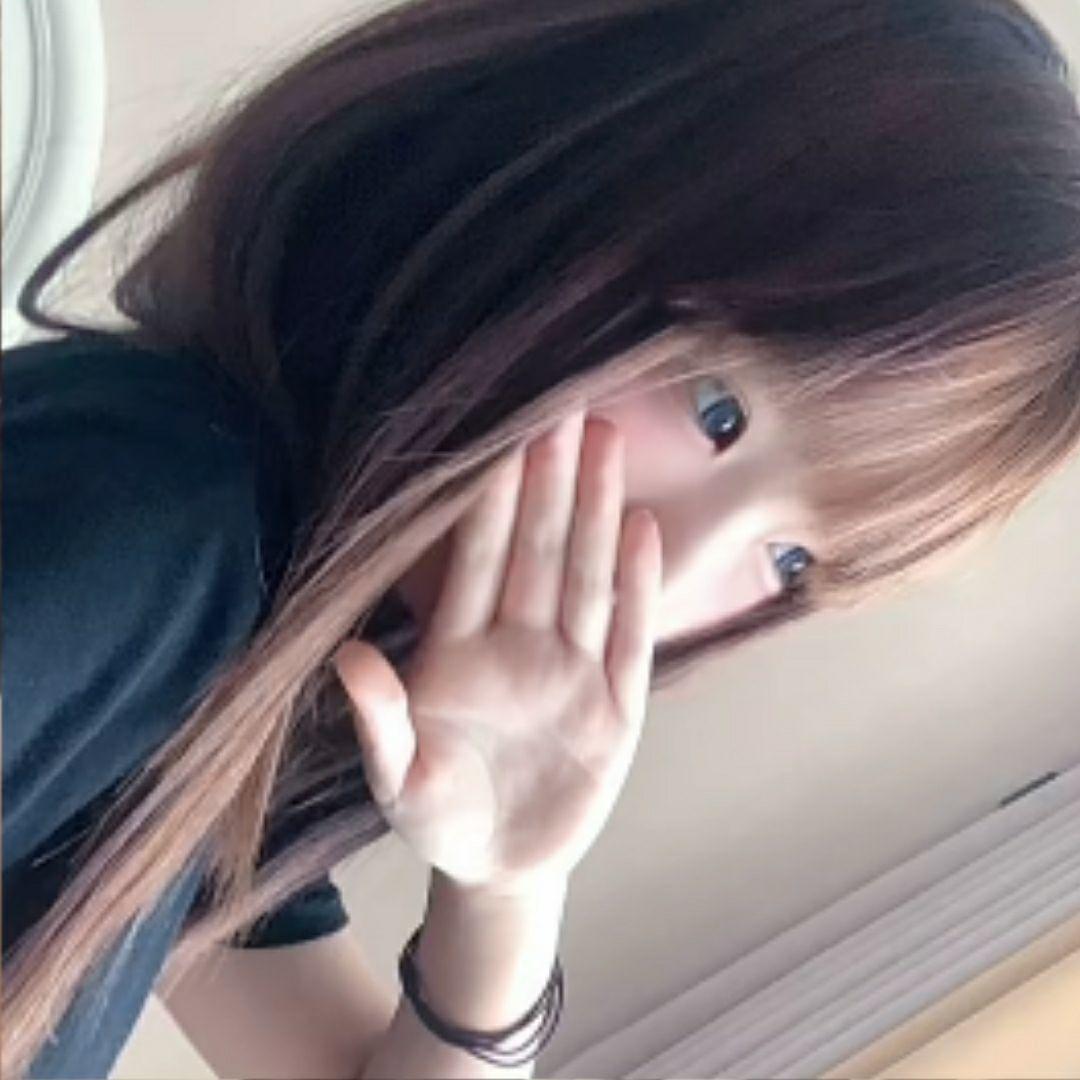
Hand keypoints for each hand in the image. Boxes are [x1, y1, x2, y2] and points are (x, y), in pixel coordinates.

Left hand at [332, 407, 661, 893]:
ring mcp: (571, 672)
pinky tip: (643, 529)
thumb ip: (379, 721)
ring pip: (586, 577)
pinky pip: (631, 636)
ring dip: (596, 511)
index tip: (499, 434)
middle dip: (550, 480)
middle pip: (539, 550)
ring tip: (605, 443)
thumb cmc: (439, 816)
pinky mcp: (615, 708)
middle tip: (562, 405)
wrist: (498, 866)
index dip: (489, 498)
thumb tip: (348, 656)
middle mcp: (519, 647)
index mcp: (459, 655)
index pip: (478, 560)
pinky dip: (641, 585)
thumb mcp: (398, 780)